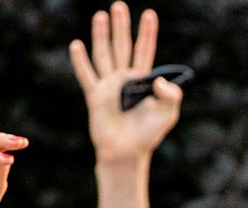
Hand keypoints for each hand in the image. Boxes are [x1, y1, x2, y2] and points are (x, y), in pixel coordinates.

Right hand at [70, 3, 181, 166]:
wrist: (127, 153)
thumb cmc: (148, 135)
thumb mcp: (167, 114)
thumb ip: (171, 95)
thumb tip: (159, 78)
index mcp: (143, 81)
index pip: (145, 51)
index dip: (147, 33)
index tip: (150, 14)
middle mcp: (124, 79)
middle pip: (122, 46)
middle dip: (122, 27)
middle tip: (119, 6)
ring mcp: (108, 86)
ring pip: (104, 55)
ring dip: (102, 36)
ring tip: (101, 15)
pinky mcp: (95, 96)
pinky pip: (86, 75)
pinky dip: (81, 61)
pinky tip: (77, 45)